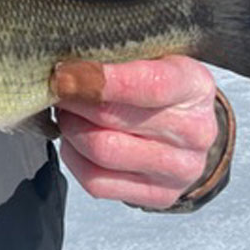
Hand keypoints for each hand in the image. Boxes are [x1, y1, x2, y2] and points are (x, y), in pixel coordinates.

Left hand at [55, 56, 217, 209]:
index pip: (148, 85)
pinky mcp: (157, 194)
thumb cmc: (162, 83)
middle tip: (55, 87)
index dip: (99, 80)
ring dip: (71, 128)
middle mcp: (194, 131)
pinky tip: (74, 139)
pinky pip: (97, 181)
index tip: (64, 72)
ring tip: (66, 111)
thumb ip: (119, 54)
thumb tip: (70, 61)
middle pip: (113, 118)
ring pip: (101, 151)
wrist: (191, 126)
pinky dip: (73, 157)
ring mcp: (178, 169)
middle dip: (73, 100)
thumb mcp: (154, 55)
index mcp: (194, 86)